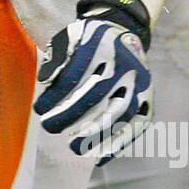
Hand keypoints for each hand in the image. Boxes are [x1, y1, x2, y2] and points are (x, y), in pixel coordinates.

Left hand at [33, 0, 152, 162]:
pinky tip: (100, 157)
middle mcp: (125, 62)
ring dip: (97, 133)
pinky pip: (139, 124)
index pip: (77, 73)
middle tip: (50, 127)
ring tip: (75, 148)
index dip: (57, 94)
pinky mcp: (149, 97)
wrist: (124, 31)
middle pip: (99, 94)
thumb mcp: (69, 37)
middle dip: (71, 115)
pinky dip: (121, 143)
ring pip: (122, 112)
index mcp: (102, 43)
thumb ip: (57, 57)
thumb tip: (47, 82)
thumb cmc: (88, 40)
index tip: (38, 109)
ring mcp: (140, 81)